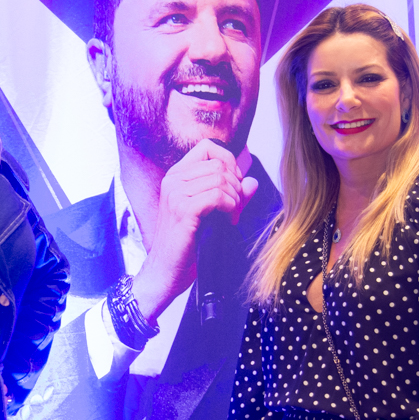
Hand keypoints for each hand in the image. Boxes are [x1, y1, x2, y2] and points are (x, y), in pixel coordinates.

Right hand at [131, 140, 260, 322]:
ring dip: (234, 198)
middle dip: (235, 184)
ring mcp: (175, 194)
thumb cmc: (185, 246)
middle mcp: (173, 180)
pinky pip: (216, 195)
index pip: (208, 147)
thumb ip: (232, 196)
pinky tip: (227, 219)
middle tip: (234, 207)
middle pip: (219, 163)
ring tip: (230, 216)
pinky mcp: (182, 210)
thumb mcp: (212, 216)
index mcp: (176, 176)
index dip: (228, 161)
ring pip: (220, 179)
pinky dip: (229, 206)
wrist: (165, 272)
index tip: (233, 184)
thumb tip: (252, 181)